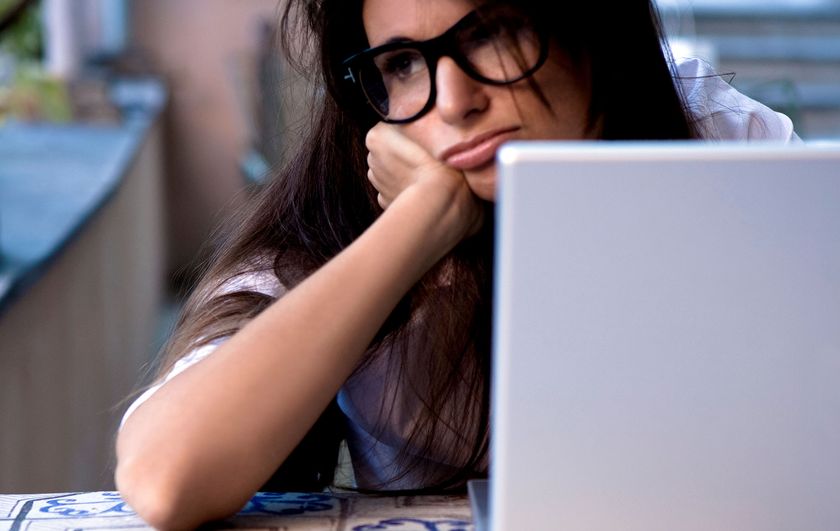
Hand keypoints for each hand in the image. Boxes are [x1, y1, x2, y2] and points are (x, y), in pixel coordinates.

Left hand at [366, 123, 483, 237]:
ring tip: (425, 172)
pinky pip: (395, 188)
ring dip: (404, 169)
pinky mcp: (385, 201)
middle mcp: (371, 158)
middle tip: (426, 153)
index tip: (424, 134)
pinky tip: (420, 187)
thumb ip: (414, 119)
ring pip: (390, 169)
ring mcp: (377, 182)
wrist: (441, 201)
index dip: (409, 128)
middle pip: (388, 147)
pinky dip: (405, 187)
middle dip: (403, 149)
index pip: (390, 123)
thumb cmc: (439, 163)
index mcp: (376, 136)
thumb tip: (414, 117)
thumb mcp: (429, 126)